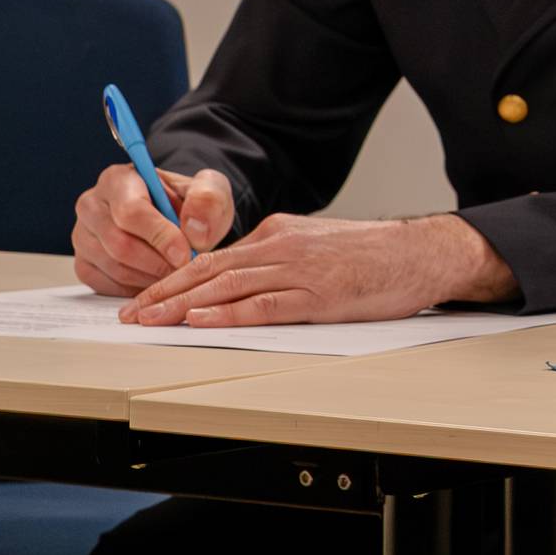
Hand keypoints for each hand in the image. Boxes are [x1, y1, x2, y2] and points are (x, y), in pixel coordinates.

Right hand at [72, 165, 234, 296]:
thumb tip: (193, 231)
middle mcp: (91, 206)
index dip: (161, 236)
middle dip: (158, 262)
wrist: (180, 221)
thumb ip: (208, 200)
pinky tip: (156, 279)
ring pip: (114, 267)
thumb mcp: (212, 190)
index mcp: (118, 179)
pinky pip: (106, 285)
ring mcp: (82, 237)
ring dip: (150, 277)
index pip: (131, 212)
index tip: (186, 253)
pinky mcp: (83, 263)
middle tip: (185, 268)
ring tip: (176, 272)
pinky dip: (136, 289)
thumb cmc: (191, 204)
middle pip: (119, 244)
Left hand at [122, 213, 514, 326]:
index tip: (145, 298)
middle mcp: (282, 246)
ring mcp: (300, 270)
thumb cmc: (378, 255)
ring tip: (150, 321)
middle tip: (130, 314)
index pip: (214, 257)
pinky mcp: (320, 295)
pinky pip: (264, 304)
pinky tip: (201, 321)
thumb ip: (281, 258)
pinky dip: (228, 313)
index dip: (173, 279)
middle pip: (209, 271)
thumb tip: (244, 280)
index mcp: (279, 233)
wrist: (424, 252)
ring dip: (182, 305)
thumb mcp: (319, 245)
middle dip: (163, 293)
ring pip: (228, 286)